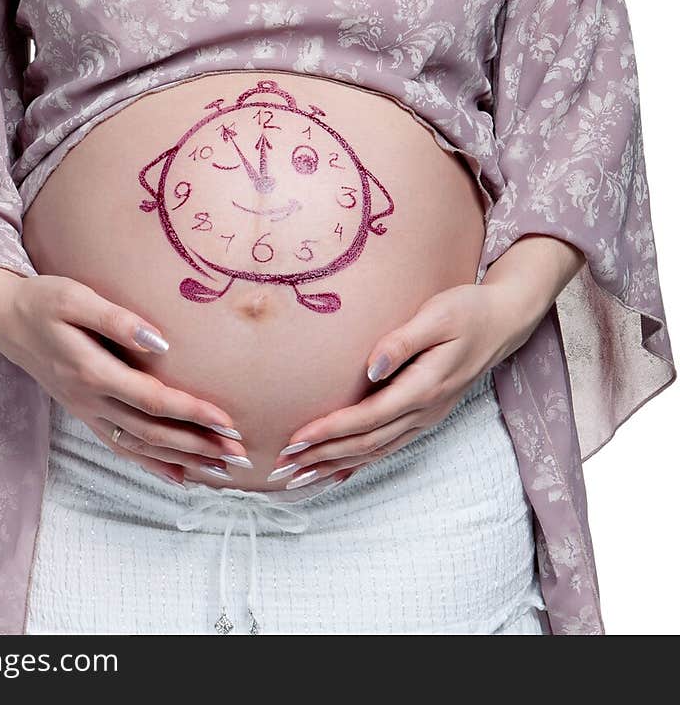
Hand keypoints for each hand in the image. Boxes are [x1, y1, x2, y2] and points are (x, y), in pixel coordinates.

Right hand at [0, 267, 248, 486]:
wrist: (6, 317)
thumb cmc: (44, 300)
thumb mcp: (76, 298)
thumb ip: (117, 320)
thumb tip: (160, 343)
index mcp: (91, 372)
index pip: (153, 400)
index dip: (192, 412)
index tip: (228, 421)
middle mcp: (90, 400)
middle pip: (152, 432)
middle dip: (199, 446)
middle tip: (241, 457)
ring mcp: (86, 411)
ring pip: (140, 446)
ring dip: (182, 460)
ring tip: (222, 469)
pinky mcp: (85, 412)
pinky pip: (122, 447)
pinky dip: (151, 464)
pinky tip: (179, 475)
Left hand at [270, 283, 525, 485]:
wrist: (503, 321)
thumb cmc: (467, 310)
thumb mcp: (437, 315)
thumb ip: (403, 341)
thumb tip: (372, 368)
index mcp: (424, 386)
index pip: (367, 417)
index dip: (330, 431)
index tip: (295, 438)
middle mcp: (425, 410)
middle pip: (367, 443)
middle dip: (323, 456)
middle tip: (283, 466)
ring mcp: (427, 416)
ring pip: (376, 450)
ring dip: (337, 464)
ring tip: (300, 474)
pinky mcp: (426, 413)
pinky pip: (388, 445)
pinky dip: (361, 461)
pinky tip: (339, 470)